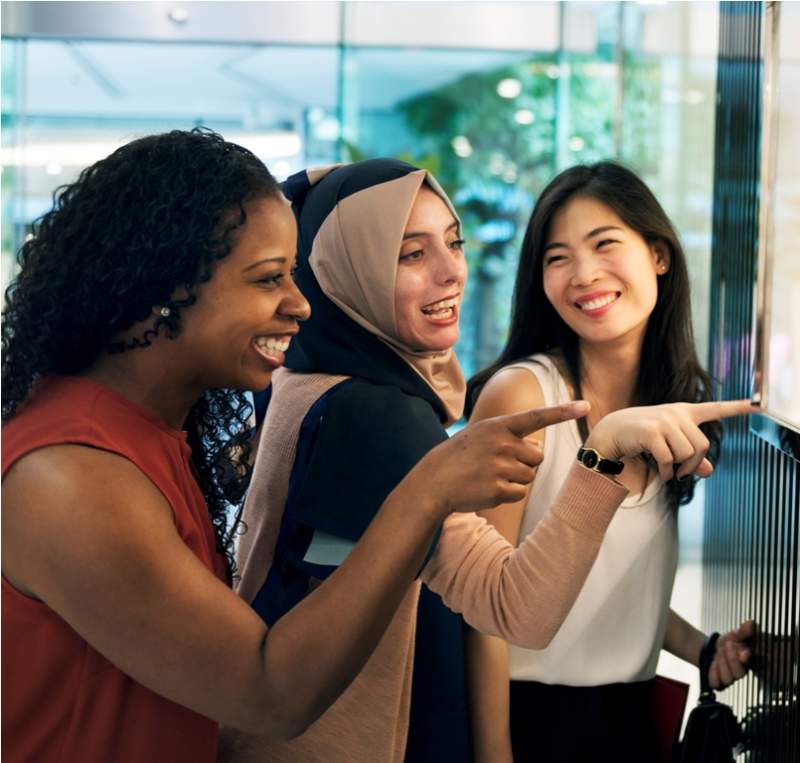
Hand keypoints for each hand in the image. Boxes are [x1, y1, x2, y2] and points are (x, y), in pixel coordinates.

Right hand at [413, 400, 589, 514]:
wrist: (434, 481)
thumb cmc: (460, 456)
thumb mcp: (482, 436)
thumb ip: (511, 437)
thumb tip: (537, 446)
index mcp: (498, 426)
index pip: (536, 417)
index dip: (562, 412)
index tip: (585, 406)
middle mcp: (501, 444)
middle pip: (537, 455)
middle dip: (526, 461)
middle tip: (498, 463)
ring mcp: (500, 467)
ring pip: (529, 475)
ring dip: (515, 478)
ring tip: (489, 475)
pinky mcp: (498, 489)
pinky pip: (520, 492)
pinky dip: (509, 493)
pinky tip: (488, 488)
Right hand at [585, 399, 753, 481]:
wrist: (611, 432)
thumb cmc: (642, 437)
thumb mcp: (669, 445)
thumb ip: (691, 458)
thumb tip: (709, 471)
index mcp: (684, 413)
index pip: (716, 408)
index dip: (739, 407)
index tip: (760, 404)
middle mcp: (676, 414)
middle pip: (701, 446)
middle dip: (692, 465)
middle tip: (681, 472)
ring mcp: (664, 422)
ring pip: (686, 454)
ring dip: (678, 469)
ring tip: (668, 470)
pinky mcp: (652, 432)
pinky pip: (669, 460)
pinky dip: (667, 473)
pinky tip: (662, 473)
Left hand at [709, 620, 755, 688]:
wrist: (711, 648)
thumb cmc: (728, 643)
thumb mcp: (735, 635)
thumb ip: (744, 630)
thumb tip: (750, 623)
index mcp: (747, 662)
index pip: (751, 664)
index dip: (747, 658)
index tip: (743, 652)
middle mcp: (739, 672)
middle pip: (739, 674)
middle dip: (732, 659)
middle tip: (727, 645)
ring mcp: (728, 678)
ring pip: (728, 679)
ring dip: (722, 664)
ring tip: (719, 651)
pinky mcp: (717, 682)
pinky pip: (715, 683)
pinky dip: (713, 673)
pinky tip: (713, 663)